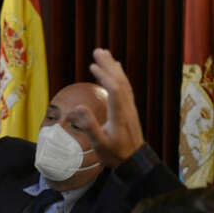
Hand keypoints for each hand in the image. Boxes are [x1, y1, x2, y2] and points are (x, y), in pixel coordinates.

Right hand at [85, 49, 144, 167]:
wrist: (134, 161)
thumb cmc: (115, 154)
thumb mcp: (99, 143)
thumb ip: (89, 125)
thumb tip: (79, 106)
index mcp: (119, 114)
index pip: (113, 89)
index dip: (103, 76)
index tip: (92, 65)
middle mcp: (127, 107)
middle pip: (119, 81)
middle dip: (108, 65)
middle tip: (98, 50)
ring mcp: (130, 108)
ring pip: (124, 83)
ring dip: (114, 68)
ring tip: (105, 55)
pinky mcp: (130, 110)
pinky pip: (126, 88)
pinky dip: (119, 76)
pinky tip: (116, 71)